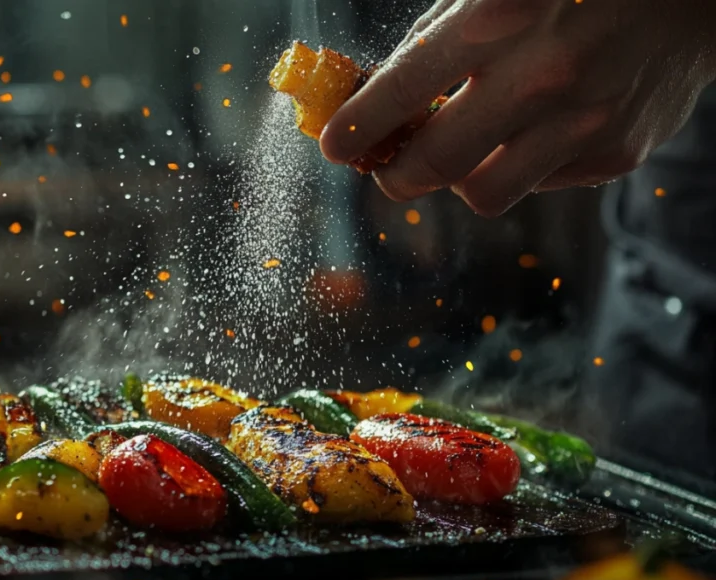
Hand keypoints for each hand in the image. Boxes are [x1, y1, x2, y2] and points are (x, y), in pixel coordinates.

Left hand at [320, 0, 715, 216]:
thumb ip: (435, 41)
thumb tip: (373, 98)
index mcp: (497, 18)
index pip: (401, 91)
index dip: (355, 128)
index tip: (332, 145)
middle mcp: (540, 75)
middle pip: (433, 165)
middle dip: (393, 176)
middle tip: (386, 170)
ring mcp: (582, 121)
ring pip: (482, 193)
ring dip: (458, 179)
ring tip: (464, 150)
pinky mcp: (615, 153)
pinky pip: (538, 185)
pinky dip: (520, 166)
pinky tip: (533, 132)